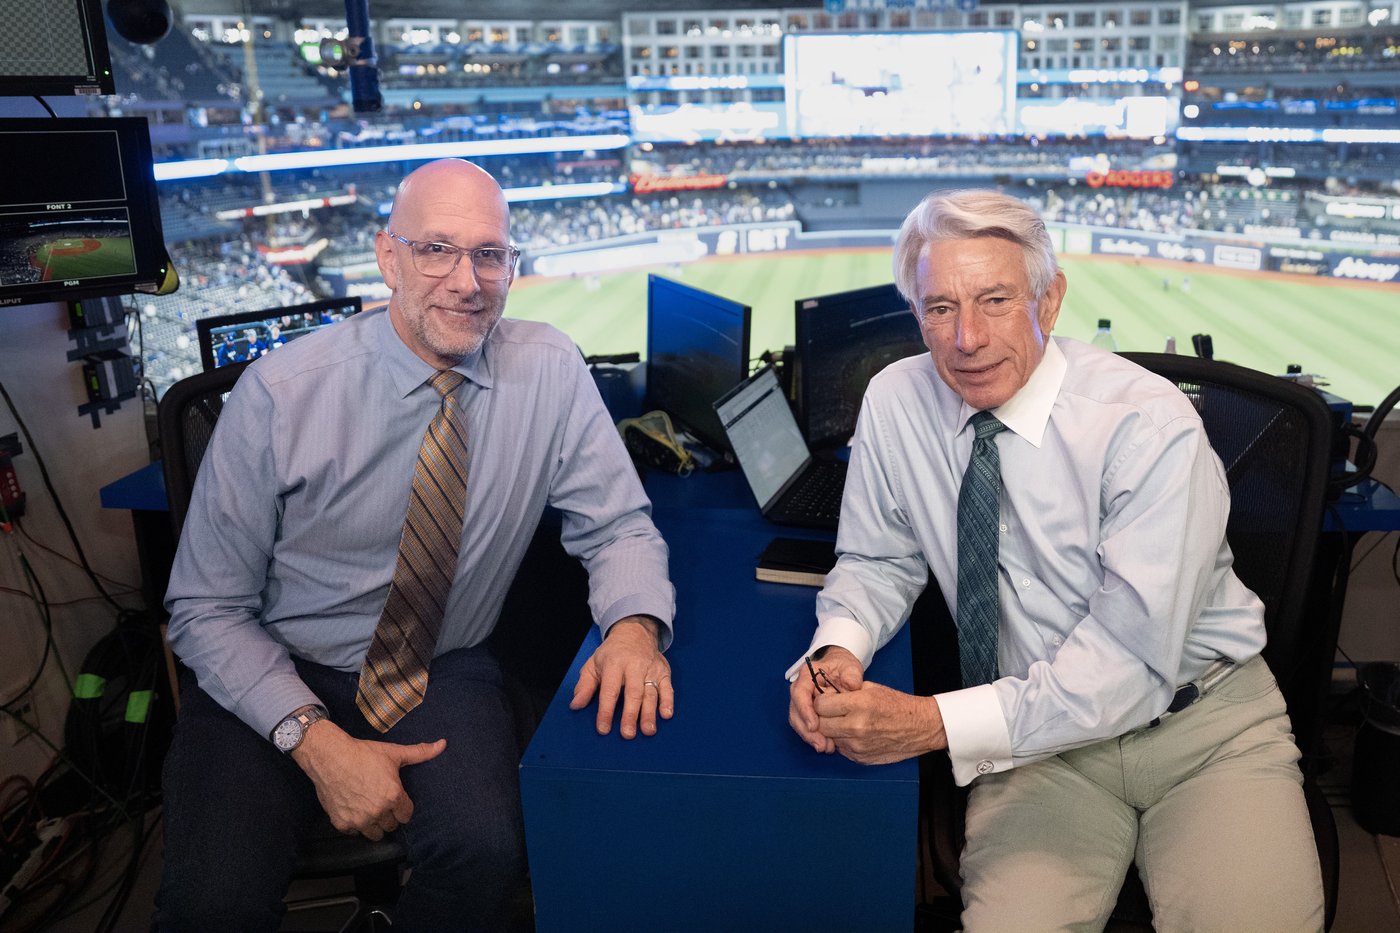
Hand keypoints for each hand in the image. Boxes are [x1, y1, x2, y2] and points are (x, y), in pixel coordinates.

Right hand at [291, 720, 445, 839]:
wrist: (330, 756)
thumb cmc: (363, 753)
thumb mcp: (394, 752)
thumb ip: (420, 753)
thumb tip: (443, 744)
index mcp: (393, 796)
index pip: (406, 815)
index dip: (402, 806)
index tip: (395, 799)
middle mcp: (378, 812)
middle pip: (392, 825)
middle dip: (389, 815)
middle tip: (381, 801)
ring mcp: (359, 820)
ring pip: (375, 834)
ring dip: (374, 824)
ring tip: (370, 808)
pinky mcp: (342, 824)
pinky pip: (355, 832)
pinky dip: (355, 824)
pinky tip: (354, 809)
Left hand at [569, 615, 672, 738]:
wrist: (635, 632)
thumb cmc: (612, 653)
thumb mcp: (593, 664)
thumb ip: (584, 686)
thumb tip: (576, 705)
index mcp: (614, 663)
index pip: (610, 690)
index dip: (606, 710)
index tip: (603, 728)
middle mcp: (634, 666)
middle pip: (633, 693)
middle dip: (630, 715)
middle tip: (628, 734)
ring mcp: (651, 669)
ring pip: (651, 693)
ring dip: (650, 713)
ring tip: (647, 731)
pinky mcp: (664, 672)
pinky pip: (667, 688)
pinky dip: (668, 701)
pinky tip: (666, 714)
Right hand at [788, 645, 864, 753]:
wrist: (841, 670)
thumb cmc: (844, 667)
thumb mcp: (850, 666)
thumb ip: (851, 675)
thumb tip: (852, 685)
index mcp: (807, 676)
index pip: (800, 693)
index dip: (805, 711)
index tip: (814, 725)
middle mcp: (800, 690)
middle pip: (796, 712)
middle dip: (806, 731)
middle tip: (821, 744)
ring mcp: (803, 703)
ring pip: (799, 722)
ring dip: (810, 737)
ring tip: (826, 748)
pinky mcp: (808, 713)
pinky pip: (807, 727)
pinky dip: (815, 738)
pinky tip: (827, 746)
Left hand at [813, 681, 946, 765]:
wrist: (920, 727)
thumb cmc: (897, 705)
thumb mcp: (870, 689)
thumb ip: (845, 692)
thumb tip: (824, 694)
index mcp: (858, 704)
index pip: (820, 705)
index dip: (821, 701)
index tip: (827, 700)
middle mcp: (856, 726)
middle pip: (820, 724)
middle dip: (822, 717)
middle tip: (832, 712)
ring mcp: (857, 745)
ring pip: (829, 738)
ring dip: (832, 731)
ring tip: (845, 722)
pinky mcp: (860, 758)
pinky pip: (840, 749)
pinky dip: (843, 741)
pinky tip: (854, 734)